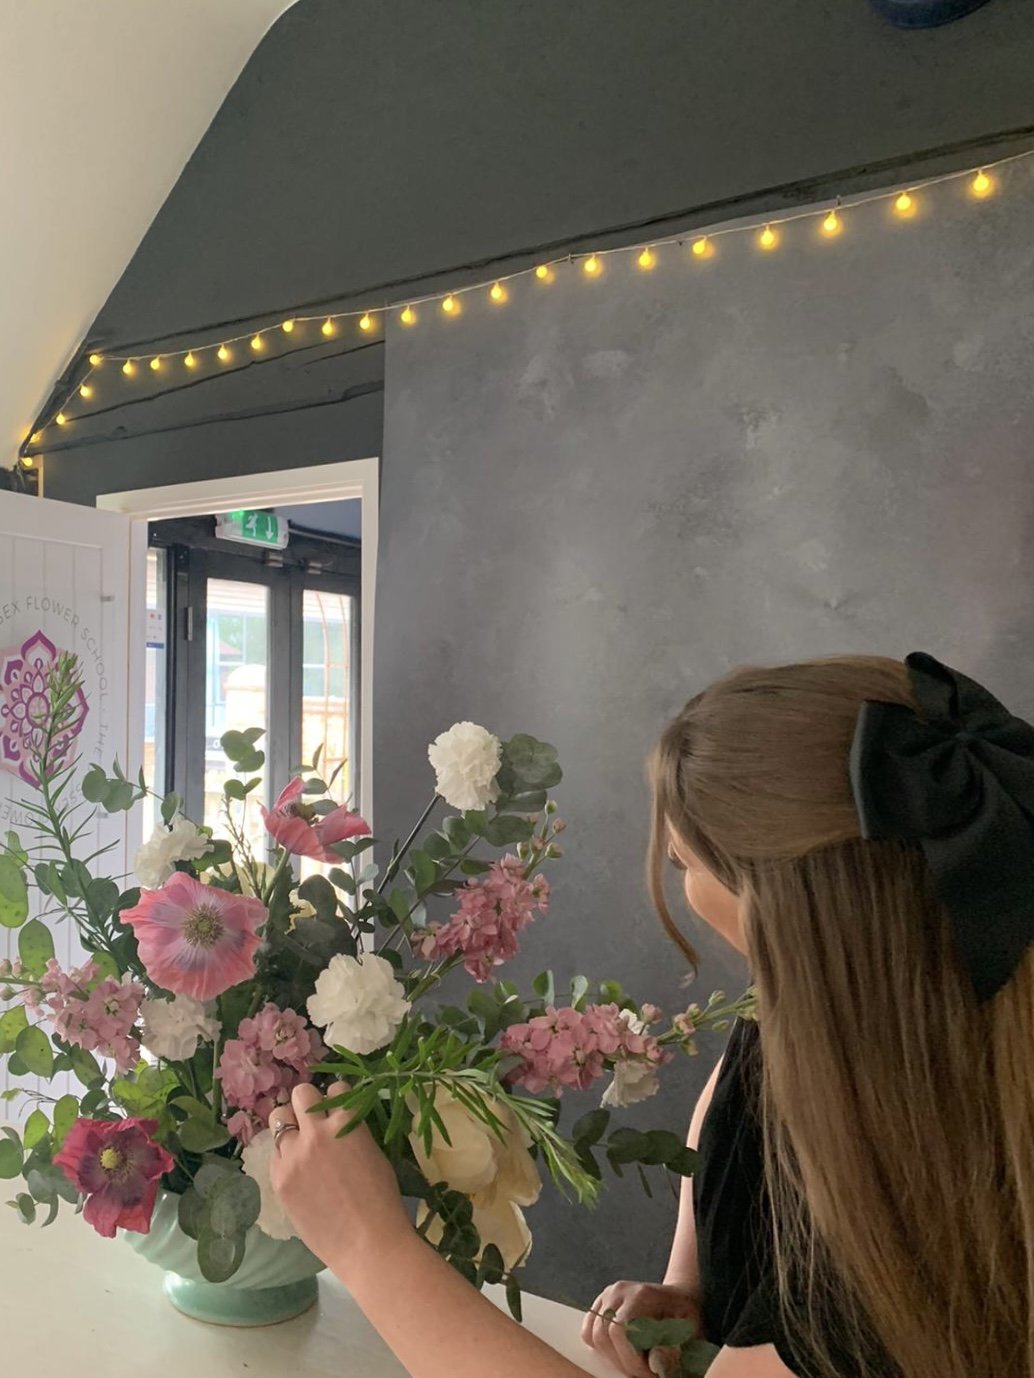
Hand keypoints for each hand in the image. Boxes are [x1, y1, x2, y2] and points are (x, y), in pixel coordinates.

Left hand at [269, 1081, 411, 1275]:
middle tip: (315, 1122)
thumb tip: (338, 1124)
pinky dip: (286, 1156)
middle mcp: (315, 1132)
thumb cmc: (382, 1200)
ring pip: (278, 1119)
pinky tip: (298, 1171)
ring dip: (291, 1126)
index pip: (335, 1089)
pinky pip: (275, 1154)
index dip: (338, 1099)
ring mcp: (293, 1156)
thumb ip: (352, 1132)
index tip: (339, 1110)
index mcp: (346, 1123)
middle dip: (308, 1104)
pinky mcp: (279, 1179)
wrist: (367, 1243)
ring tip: (301, 1144)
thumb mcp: (373, 1153)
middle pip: (300, 1094)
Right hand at [581, 1281, 702, 1377]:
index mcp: (640, 1294)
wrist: (678, 1296)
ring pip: (593, 1335)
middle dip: (622, 1362)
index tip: (649, 1373)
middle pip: (603, 1335)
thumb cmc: (685, 1313)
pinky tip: (622, 1352)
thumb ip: (674, 1348)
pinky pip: (588, 1331)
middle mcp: (618, 1291)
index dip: (631, 1360)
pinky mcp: (600, 1303)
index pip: (620, 1332)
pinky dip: (601, 1347)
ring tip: (634, 1361)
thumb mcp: (689, 1330)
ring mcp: (606, 1295)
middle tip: (642, 1372)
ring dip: (611, 1356)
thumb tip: (654, 1363)